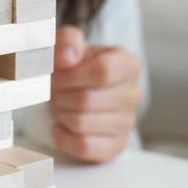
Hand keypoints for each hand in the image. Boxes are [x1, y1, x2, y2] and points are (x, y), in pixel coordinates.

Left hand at [50, 26, 141, 162]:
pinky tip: (59, 126)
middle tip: (53, 92)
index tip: (56, 75)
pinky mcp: (115, 146)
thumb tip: (67, 57)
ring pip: (81, 124)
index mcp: (128, 64)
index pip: (103, 71)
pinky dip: (63, 137)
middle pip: (86, 100)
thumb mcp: (68, 44)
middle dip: (59, 96)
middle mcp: (133, 94)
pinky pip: (83, 147)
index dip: (70, 75)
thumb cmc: (73, 66)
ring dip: (60, 114)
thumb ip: (66, 41)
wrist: (74, 91)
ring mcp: (127, 122)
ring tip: (60, 106)